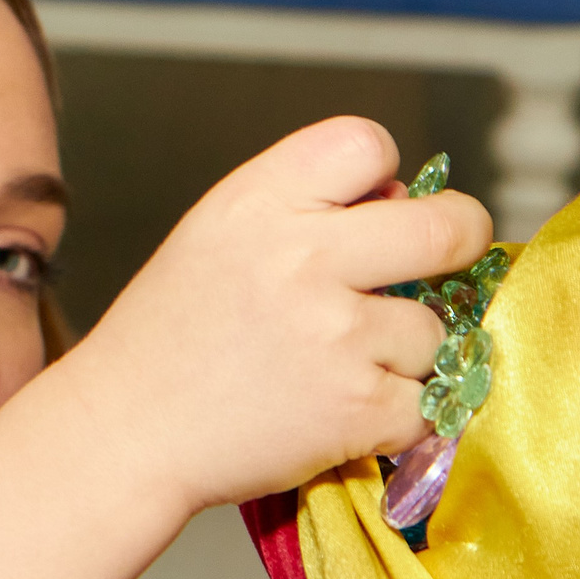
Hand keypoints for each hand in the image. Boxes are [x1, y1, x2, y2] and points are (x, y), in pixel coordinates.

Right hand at [77, 118, 491, 511]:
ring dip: (402, 352)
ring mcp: (335, 336)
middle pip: (447, 228)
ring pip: (434, 331)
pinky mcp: (357, 408)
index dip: (382, 176)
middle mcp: (300, 259)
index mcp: (257, 204)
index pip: (367, 143)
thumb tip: (407, 197)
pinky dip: (393, 416)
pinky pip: (426, 404)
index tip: (372, 209)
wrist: (123, 435)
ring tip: (336, 367)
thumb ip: (301, 206)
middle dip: (456, 243)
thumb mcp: (214, 237)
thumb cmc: (167, 338)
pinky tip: (338, 412)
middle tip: (437, 264)